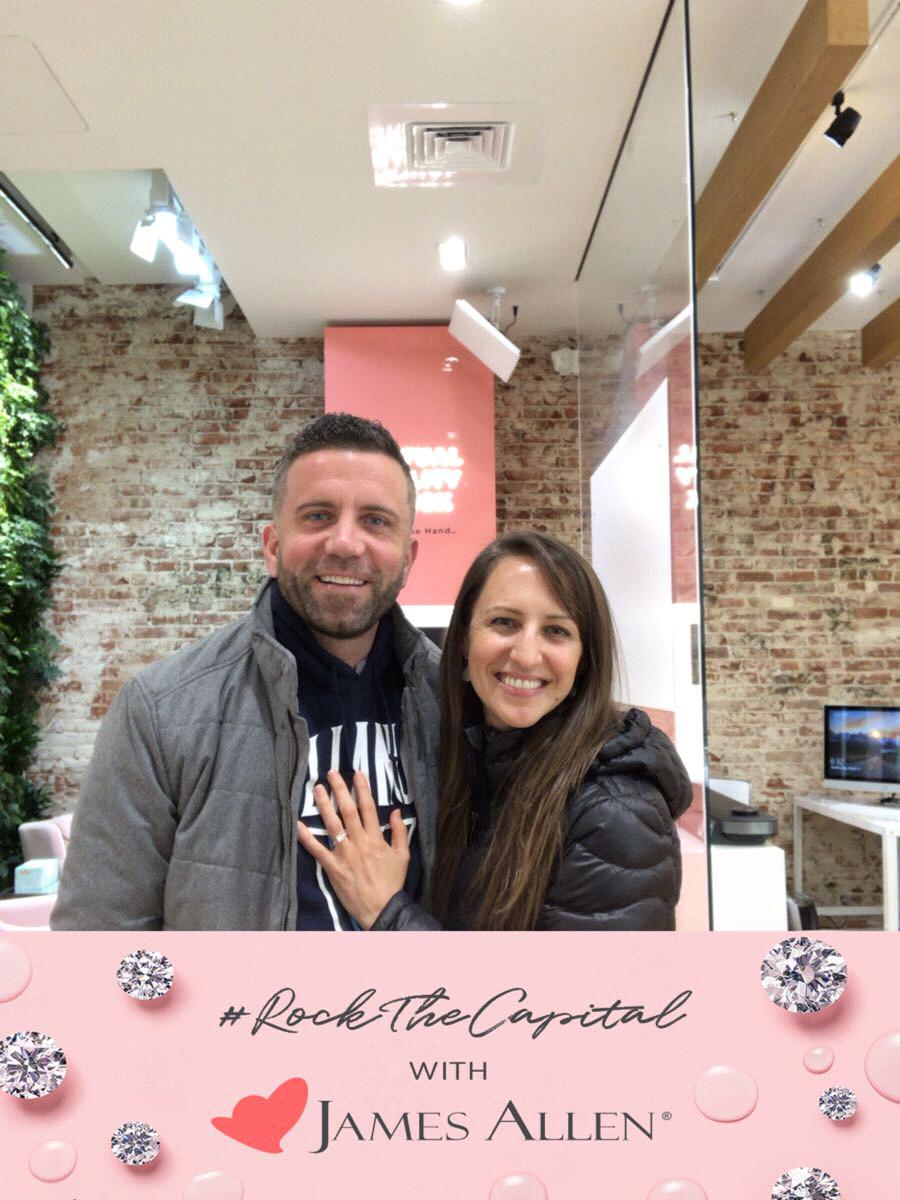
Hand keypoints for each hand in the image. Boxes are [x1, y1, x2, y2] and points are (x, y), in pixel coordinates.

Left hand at [296, 769, 409, 928]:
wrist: (381, 908)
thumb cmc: (392, 882)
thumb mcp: (403, 856)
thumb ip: (399, 832)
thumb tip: (396, 812)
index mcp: (375, 838)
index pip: (367, 807)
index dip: (362, 789)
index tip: (356, 774)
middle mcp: (359, 842)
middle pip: (347, 810)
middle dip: (340, 789)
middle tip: (331, 773)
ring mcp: (344, 854)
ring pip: (332, 825)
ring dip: (323, 805)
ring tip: (317, 789)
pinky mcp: (332, 867)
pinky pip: (317, 850)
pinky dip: (307, 837)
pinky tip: (299, 824)